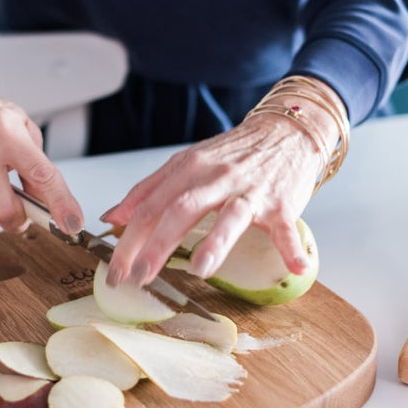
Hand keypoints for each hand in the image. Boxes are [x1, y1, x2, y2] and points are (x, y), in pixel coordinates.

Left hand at [100, 111, 335, 287]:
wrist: (286, 131)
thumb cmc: (233, 155)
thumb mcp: (186, 164)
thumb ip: (149, 190)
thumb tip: (111, 216)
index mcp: (188, 170)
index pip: (150, 206)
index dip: (128, 240)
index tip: (114, 271)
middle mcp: (216, 179)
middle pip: (181, 210)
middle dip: (157, 245)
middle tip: (138, 276)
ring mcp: (250, 192)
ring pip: (230, 216)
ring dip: (216, 242)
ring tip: (200, 269)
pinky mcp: (282, 204)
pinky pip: (285, 228)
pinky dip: (291, 247)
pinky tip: (296, 267)